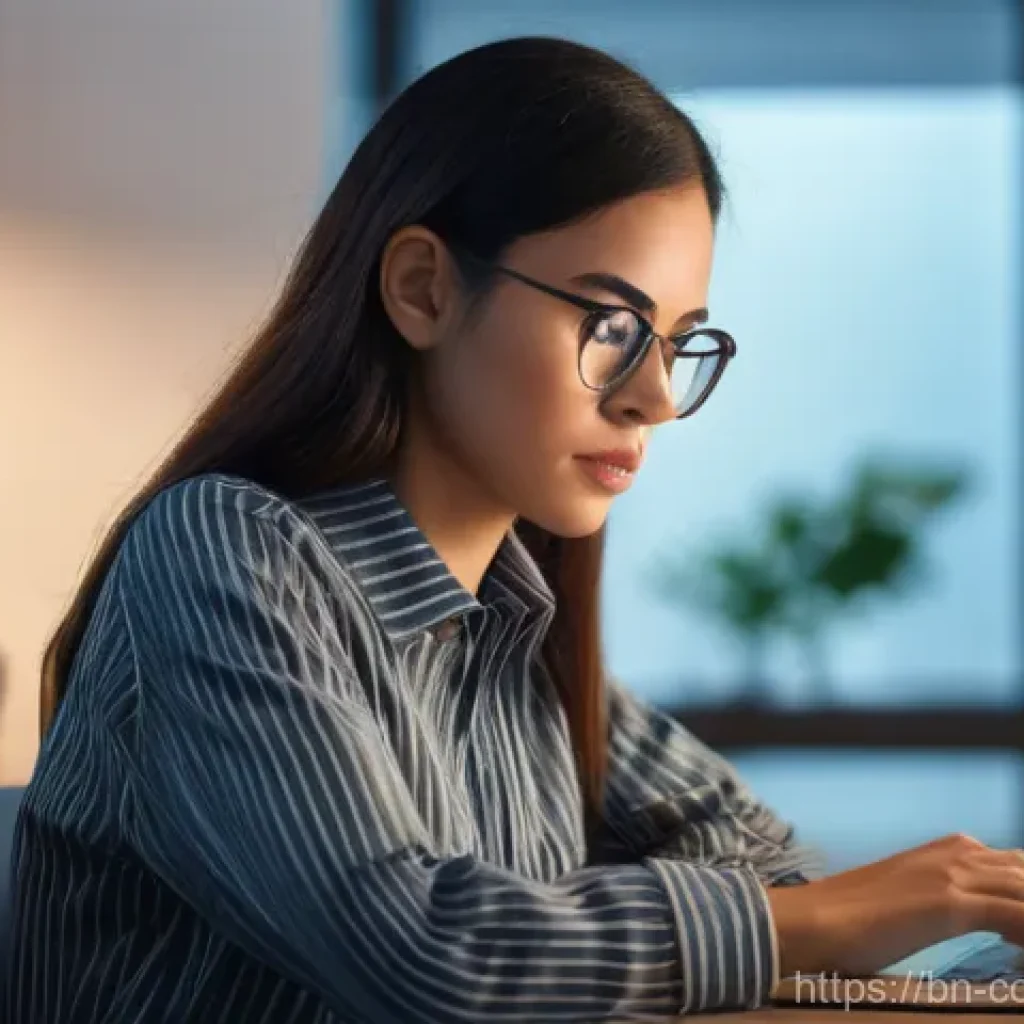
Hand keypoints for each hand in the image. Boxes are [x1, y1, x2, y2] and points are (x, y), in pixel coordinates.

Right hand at [766, 832, 1023, 979]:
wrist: (813, 920)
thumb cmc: (847, 917)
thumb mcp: (903, 899)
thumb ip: (934, 900)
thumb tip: (953, 922)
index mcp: (942, 850)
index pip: (1011, 865)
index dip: (1020, 892)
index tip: (1017, 928)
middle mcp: (953, 854)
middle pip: (1022, 871)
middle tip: (1019, 936)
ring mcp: (951, 876)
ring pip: (1022, 888)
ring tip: (1021, 944)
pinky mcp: (948, 904)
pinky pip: (1016, 915)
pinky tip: (1020, 950)